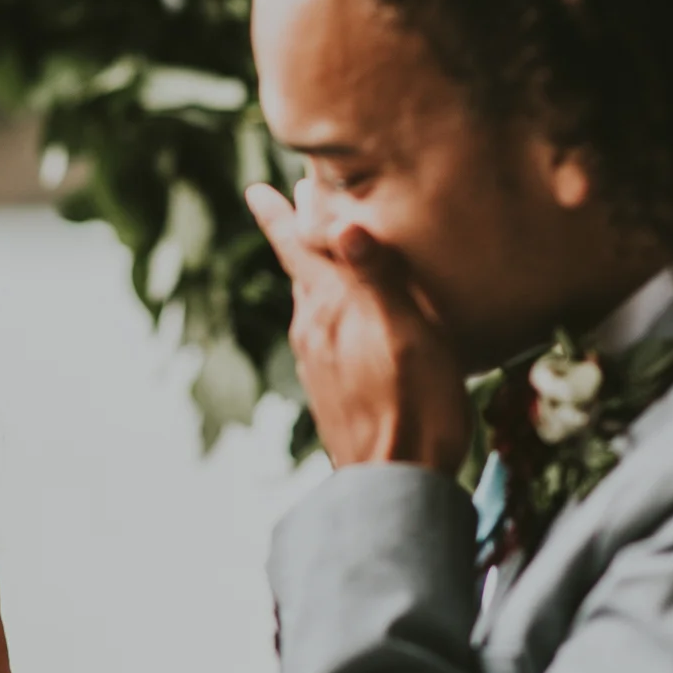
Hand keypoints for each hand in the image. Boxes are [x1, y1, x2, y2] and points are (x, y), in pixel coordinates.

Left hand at [246, 178, 470, 469]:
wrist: (395, 483)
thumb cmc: (413, 407)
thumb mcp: (407, 334)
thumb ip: (377, 277)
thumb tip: (341, 224)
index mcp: (330, 309)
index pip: (300, 249)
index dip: (283, 217)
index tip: (259, 190)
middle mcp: (314, 333)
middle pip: (303, 273)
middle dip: (301, 236)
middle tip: (294, 205)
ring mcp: (318, 366)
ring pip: (312, 304)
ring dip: (316, 274)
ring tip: (324, 254)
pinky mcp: (330, 393)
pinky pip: (325, 335)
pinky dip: (332, 310)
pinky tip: (346, 320)